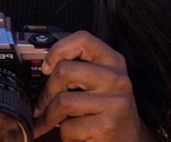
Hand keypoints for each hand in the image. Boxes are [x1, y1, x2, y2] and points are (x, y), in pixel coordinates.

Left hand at [32, 31, 151, 140]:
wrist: (130, 141)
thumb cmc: (106, 109)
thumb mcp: (98, 82)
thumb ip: (78, 68)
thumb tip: (42, 67)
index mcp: (112, 61)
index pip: (83, 39)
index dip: (58, 50)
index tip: (46, 67)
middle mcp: (117, 79)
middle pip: (65, 71)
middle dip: (46, 92)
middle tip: (40, 105)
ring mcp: (115, 103)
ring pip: (63, 101)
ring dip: (50, 116)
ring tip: (50, 122)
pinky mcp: (107, 127)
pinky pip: (69, 127)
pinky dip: (65, 134)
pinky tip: (75, 134)